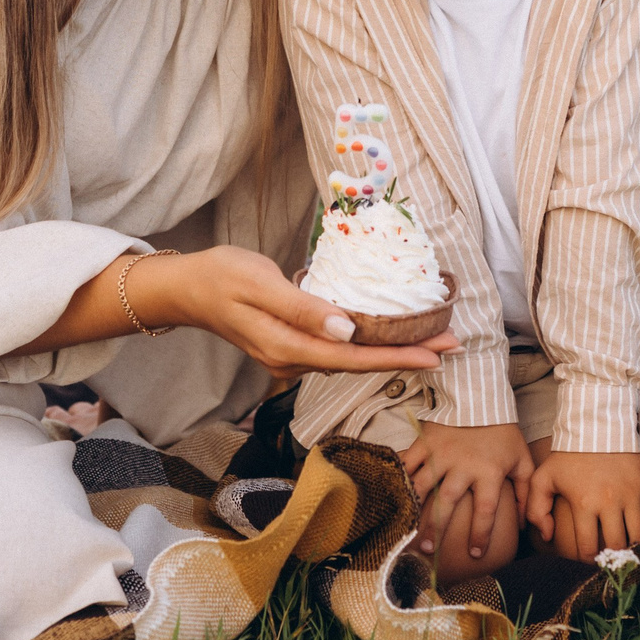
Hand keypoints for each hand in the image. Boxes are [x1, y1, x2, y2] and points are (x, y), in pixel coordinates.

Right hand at [145, 247, 455, 379]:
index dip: (397, 357)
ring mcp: (290, 357)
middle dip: (406, 356)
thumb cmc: (222, 277)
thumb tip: (348, 330)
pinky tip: (387, 335)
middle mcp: (291, 360)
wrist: (187, 288)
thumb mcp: (260, 283)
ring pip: (350, 359)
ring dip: (390, 351)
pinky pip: (337, 350)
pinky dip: (368, 344)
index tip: (435, 354)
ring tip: (431, 340)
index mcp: (287, 348)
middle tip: (452, 344)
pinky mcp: (290, 347)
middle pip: (358, 363)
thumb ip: (303, 307)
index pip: (353, 358)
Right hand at [399, 423, 534, 562]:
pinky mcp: (425, 442)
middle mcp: (463, 466)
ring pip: (423, 486)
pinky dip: (399, 478)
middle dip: (437, 529)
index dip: (480, 535)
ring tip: (406, 530)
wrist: (480, 396)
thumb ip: (525, 492)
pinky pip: (408, 463)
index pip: (486, 511)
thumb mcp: (521, 460)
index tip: (476, 554)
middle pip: (448, 503)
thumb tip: (527, 524)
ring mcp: (441, 454)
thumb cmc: (503, 432)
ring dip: (414, 509)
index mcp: (489, 472)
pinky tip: (392, 495)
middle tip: (428, 551)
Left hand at [528, 451, 639, 559]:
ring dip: (634, 549)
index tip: (588, 564)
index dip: (587, 562)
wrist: (599, 423)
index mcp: (584, 502)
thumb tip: (547, 536)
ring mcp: (632, 493)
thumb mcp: (544, 477)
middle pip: (617, 545)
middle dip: (613, 560)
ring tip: (629, 554)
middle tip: (611, 564)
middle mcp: (610, 501)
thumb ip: (536, 509)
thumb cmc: (569, 454)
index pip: (587, 547)